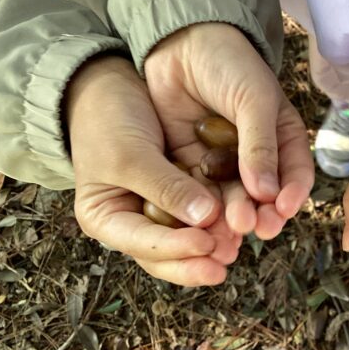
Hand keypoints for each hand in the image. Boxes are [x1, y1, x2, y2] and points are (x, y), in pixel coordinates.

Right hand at [68, 56, 237, 285]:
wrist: (108, 89)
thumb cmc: (109, 121)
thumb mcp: (132, 155)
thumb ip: (166, 188)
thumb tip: (204, 218)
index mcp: (105, 218)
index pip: (143, 245)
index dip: (176, 249)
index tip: (208, 245)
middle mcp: (132, 220)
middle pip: (166, 253)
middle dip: (197, 259)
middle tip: (227, 260)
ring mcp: (158, 208)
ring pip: (187, 235)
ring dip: (214, 241)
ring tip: (239, 245)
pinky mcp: (181, 191)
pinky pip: (202, 209)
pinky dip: (221, 215)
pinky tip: (243, 217)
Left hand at [144, 23, 313, 239]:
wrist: (181, 41)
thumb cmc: (230, 64)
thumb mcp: (254, 100)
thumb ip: (260, 146)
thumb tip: (267, 194)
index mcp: (282, 137)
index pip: (295, 174)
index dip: (292, 195)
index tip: (283, 211)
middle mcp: (256, 154)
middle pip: (263, 194)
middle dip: (259, 213)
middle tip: (253, 228)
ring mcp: (223, 160)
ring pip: (230, 198)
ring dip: (231, 218)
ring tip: (228, 233)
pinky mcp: (191, 161)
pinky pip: (198, 190)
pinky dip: (200, 208)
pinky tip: (200, 222)